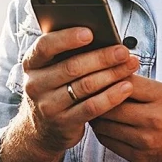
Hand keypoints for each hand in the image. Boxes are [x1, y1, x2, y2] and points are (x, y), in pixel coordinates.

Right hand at [19, 27, 139, 155]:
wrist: (42, 128)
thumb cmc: (54, 88)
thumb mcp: (51, 69)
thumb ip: (66, 53)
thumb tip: (101, 37)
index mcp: (31, 64)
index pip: (45, 46)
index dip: (67, 38)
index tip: (90, 32)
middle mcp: (35, 84)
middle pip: (72, 67)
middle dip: (102, 57)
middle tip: (123, 51)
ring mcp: (48, 106)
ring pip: (85, 86)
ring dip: (111, 74)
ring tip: (130, 66)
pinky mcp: (63, 123)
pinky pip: (92, 107)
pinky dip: (112, 96)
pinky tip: (126, 87)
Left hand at [89, 75, 161, 161]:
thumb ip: (137, 86)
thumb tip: (106, 72)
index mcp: (160, 96)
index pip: (122, 81)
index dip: (104, 79)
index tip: (94, 78)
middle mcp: (153, 117)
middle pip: (109, 105)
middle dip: (95, 101)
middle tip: (85, 97)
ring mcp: (146, 140)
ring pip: (105, 126)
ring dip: (95, 119)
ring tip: (92, 112)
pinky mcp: (140, 158)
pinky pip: (109, 143)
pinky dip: (102, 134)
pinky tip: (103, 128)